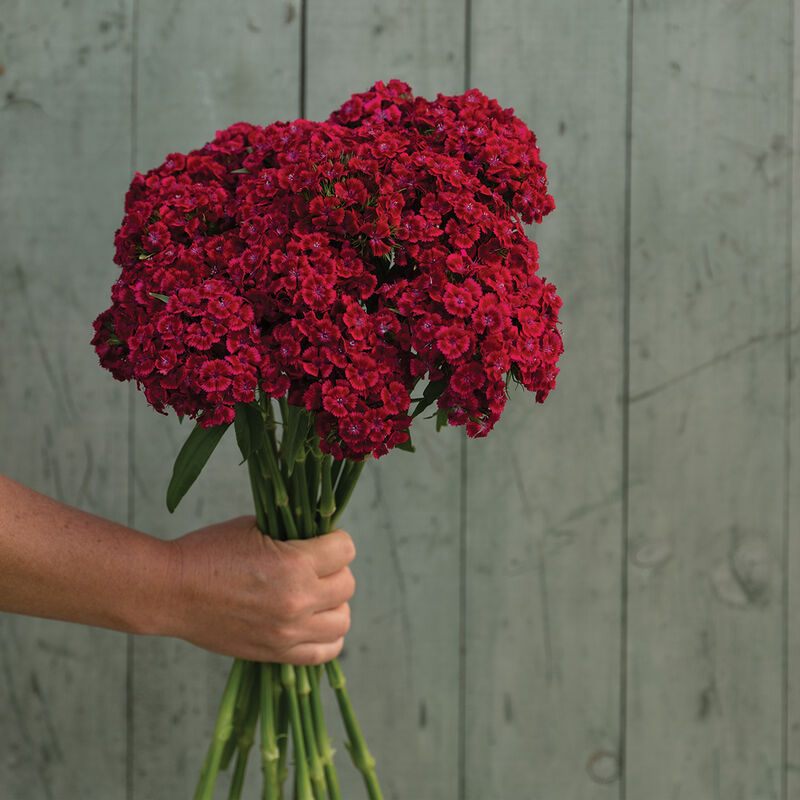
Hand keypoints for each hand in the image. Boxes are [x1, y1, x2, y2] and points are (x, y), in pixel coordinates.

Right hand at [161, 517, 355, 664]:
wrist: (170, 592)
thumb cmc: (208, 552)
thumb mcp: (254, 527)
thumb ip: (293, 535)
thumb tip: (321, 535)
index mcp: (294, 564)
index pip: (346, 549)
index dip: (335, 540)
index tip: (321, 540)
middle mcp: (297, 601)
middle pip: (347, 585)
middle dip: (335, 570)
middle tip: (315, 565)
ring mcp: (288, 632)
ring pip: (343, 620)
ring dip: (335, 604)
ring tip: (316, 594)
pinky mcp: (275, 653)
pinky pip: (324, 653)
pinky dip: (328, 638)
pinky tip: (314, 622)